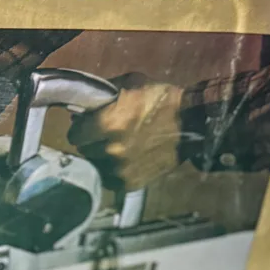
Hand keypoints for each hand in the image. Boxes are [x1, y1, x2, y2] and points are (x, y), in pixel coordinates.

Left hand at [68, 75, 183, 187]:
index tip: (88, 126)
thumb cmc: (161, 100)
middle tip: (104, 136)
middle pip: (85, 151)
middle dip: (92, 142)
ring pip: (96, 166)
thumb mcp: (129, 86)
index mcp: (106, 124)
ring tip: (116, 148)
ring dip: (102, 158)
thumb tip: (81, 109)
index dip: (81, 129)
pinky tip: (123, 162)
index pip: (75, 135)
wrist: (194, 122)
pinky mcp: (132, 183)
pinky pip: (110, 181)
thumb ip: (101, 97)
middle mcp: (111, 149)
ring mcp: (121, 169)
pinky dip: (113, 172)